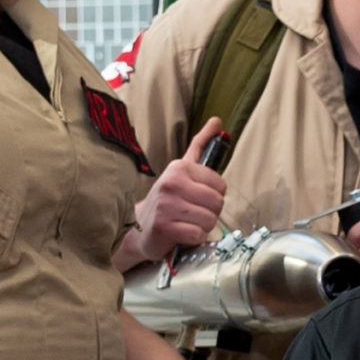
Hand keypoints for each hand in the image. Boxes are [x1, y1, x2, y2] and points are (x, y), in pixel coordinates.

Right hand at [134, 118, 228, 262]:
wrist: (139, 227)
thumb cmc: (168, 198)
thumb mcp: (183, 169)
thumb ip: (201, 145)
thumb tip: (217, 121)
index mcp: (179, 168)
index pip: (220, 185)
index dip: (214, 195)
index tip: (199, 197)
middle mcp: (171, 183)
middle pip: (217, 203)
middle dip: (210, 212)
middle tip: (193, 212)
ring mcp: (166, 206)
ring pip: (209, 220)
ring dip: (202, 226)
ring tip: (187, 222)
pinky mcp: (163, 227)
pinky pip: (198, 235)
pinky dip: (193, 238)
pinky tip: (181, 233)